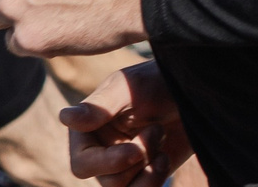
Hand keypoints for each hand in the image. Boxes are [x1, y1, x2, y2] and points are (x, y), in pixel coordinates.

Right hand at [59, 61, 190, 186]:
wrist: (193, 90)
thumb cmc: (158, 80)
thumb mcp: (129, 87)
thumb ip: (100, 106)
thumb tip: (64, 117)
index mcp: (88, 132)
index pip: (82, 165)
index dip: (107, 163)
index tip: (134, 151)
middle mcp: (103, 153)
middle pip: (108, 182)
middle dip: (138, 158)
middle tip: (157, 128)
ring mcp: (125, 166)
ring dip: (149, 168)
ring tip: (162, 137)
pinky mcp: (146, 175)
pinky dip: (155, 180)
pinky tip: (165, 157)